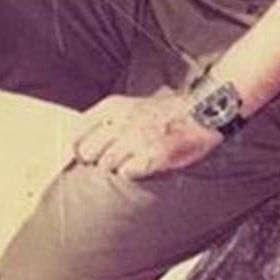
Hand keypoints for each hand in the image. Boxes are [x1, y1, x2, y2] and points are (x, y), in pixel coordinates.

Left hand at [72, 88, 220, 179]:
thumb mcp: (129, 106)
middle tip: (113, 160)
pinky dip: (133, 172)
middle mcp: (121, 121)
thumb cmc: (165, 113)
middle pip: (89, 153)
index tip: (83, 157)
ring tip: (133, 160)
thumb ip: (106, 121)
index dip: (78, 150)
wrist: (201, 113)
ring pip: (107, 164)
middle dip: (97, 160)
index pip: (77, 134)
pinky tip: (143, 165)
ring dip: (117, 167)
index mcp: (112, 107)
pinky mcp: (151, 155)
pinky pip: (127, 173)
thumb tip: (81, 146)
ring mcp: (136, 138)